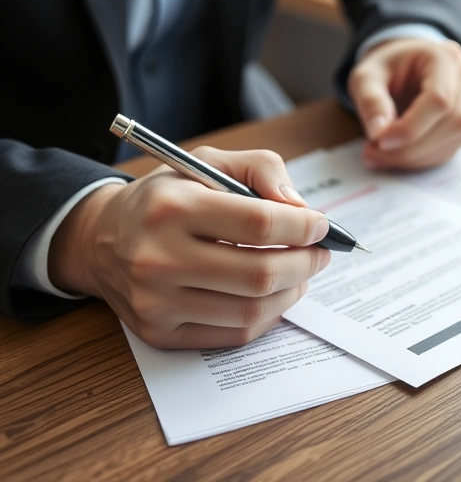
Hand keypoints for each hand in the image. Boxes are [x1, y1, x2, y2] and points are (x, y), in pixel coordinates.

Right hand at [49, 147, 331, 348]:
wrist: (101, 240)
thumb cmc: (168, 198)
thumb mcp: (208, 162)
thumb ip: (261, 168)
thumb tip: (301, 208)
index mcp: (170, 207)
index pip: (258, 222)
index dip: (303, 226)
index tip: (321, 225)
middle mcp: (157, 258)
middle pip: (260, 274)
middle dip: (305, 263)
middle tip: (320, 253)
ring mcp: (156, 302)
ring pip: (252, 310)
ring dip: (292, 292)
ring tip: (300, 273)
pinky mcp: (160, 333)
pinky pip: (235, 334)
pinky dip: (267, 316)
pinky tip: (273, 295)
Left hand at [348, 37, 460, 169]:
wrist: (402, 68)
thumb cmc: (386, 69)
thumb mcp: (366, 76)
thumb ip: (371, 101)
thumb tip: (379, 132)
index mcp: (444, 57)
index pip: (439, 99)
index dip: (411, 127)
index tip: (380, 141)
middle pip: (454, 123)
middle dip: (412, 148)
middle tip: (373, 153)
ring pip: (457, 140)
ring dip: (417, 156)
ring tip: (382, 155)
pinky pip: (453, 149)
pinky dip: (423, 158)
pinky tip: (399, 153)